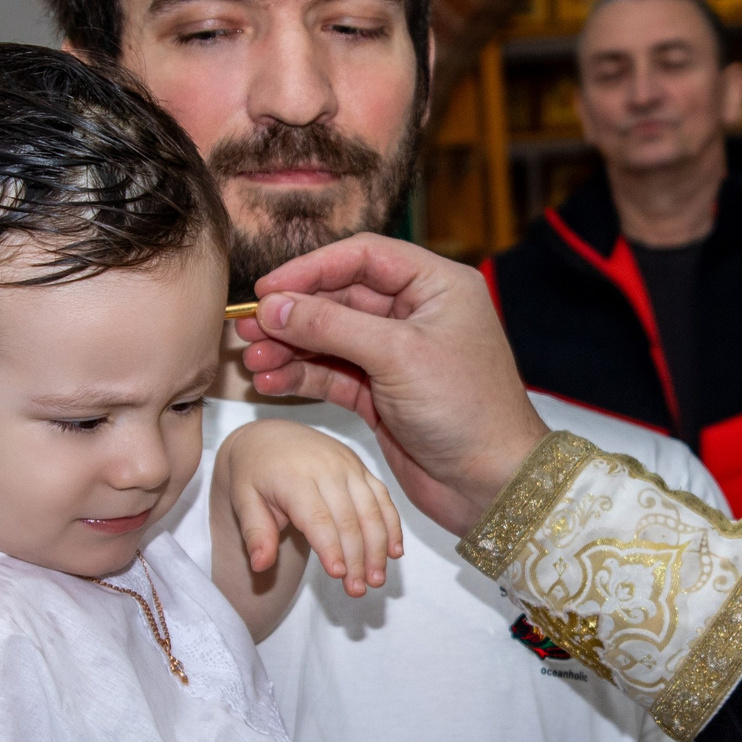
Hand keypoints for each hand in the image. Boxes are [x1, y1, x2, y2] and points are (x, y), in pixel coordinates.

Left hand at [218, 419, 402, 596]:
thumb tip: (260, 565)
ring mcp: (349, 466)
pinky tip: (395, 552)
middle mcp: (327, 469)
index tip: (339, 576)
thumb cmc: (254, 473)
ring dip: (378, 547)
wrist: (269, 437)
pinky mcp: (362, 468)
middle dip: (358, 558)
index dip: (331, 548)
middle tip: (359, 590)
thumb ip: (254, 533)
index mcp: (295, 477)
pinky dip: (392, 525)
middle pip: (349, 519)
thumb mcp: (243, 500)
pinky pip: (383, 498)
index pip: (318, 518)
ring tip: (377, 580)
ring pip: (372, 510)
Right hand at [234, 235, 549, 536]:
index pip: (364, 257)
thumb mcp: (398, 356)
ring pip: (331, 338)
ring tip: (252, 359)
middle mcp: (417, 314)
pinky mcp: (382, 394)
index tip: (268, 289)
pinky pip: (333, 374)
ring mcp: (398, 355)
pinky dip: (302, 376)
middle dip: (294, 313)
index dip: (312, 269)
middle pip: (341, 297)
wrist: (492, 483)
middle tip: (248, 327)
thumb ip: (331, 326)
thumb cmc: (467, 409)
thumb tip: (274, 306)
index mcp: (437, 286)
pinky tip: (271, 381)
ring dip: (290, 347)